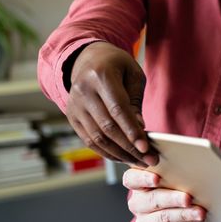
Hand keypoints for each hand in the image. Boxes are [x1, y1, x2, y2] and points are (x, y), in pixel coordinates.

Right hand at [66, 41, 155, 165]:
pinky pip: (88, 140)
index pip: (118, 109)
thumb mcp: (133, 74)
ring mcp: (74, 105)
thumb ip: (135, 101)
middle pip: (107, 127)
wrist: (88, 59)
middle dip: (129, 147)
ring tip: (138, 162)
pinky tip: (122, 157)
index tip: (146, 148)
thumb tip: (139, 128)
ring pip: (96, 138)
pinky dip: (106, 152)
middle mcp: (83, 91)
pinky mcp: (71, 116)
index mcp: (101, 76)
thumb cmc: (117, 66)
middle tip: (149, 160)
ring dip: (119, 154)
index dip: (132, 131)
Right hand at [124, 167, 209, 221]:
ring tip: (201, 212)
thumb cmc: (198, 192)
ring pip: (161, 218)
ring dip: (183, 214)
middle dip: (170, 198)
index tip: (157, 178)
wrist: (209, 220)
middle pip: (148, 199)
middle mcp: (138, 204)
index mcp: (141, 183)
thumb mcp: (191, 178)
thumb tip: (195, 161)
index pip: (131, 178)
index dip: (141, 178)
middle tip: (188, 197)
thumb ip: (186, 169)